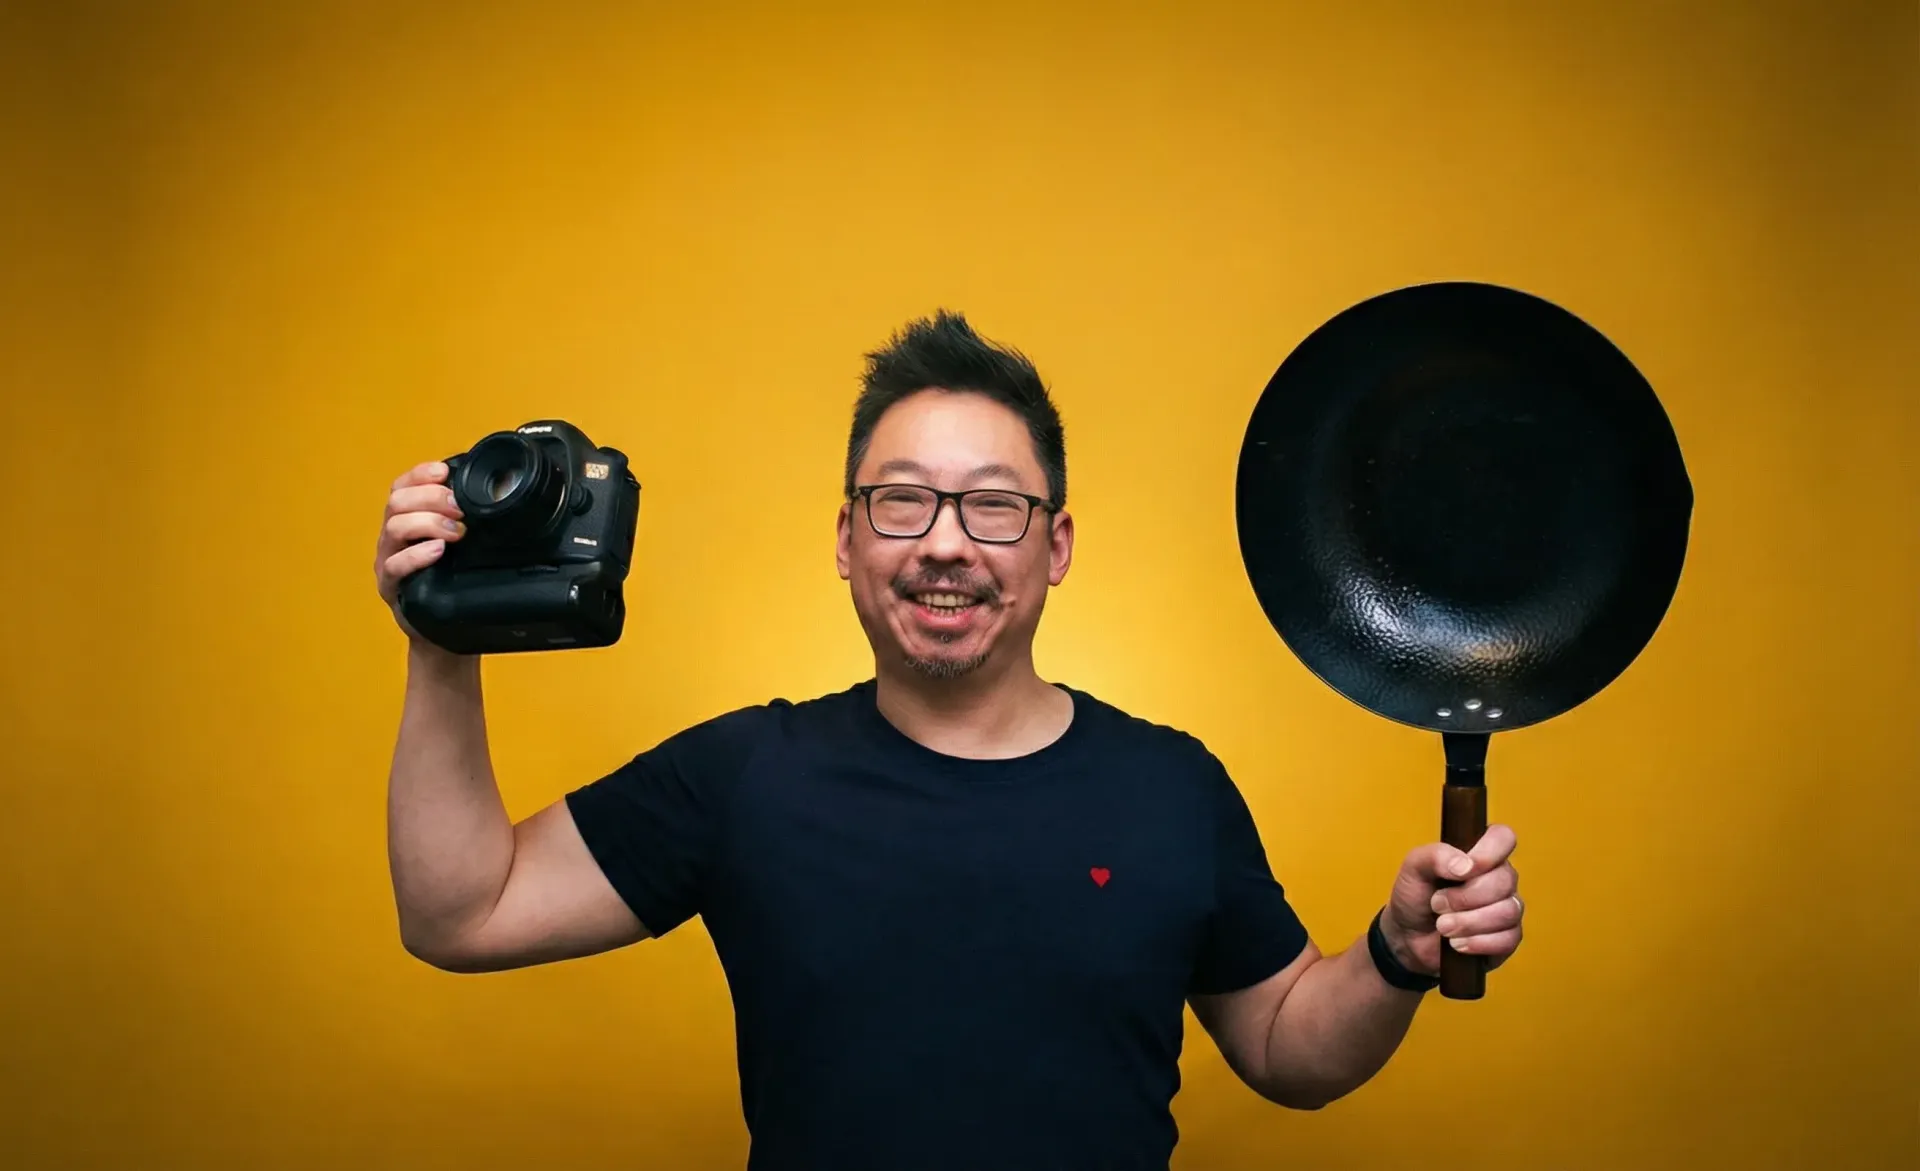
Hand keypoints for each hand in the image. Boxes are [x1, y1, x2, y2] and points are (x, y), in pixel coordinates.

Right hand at [375, 460, 465, 641]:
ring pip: (394, 527)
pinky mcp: (390, 587)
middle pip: (397, 501)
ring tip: (456, 532)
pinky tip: (437, 551)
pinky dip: (417, 555)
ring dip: (428, 522)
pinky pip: (394, 566)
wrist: (442, 632)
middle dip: (431, 497)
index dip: (420, 474)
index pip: (402, 486)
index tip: (444, 472)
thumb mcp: (460, 545)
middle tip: (460, 508)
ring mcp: (388, 560)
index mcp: (406, 519)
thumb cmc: (451, 581)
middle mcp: (392, 536)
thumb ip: (464, 520)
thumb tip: (495, 494)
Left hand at [1378, 824, 1522, 976]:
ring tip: (1443, 927)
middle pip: (1505, 880)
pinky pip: (1508, 940)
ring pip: (1507, 911)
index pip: (1503, 837)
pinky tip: (1457, 944)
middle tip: (1437, 904)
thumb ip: (1435, 855)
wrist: (1407, 938)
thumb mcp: (1413, 868)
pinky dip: (1477, 943)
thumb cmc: (1415, 896)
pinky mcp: (1508, 938)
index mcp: (1481, 853)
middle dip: (1465, 897)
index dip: (1488, 853)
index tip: (1462, 871)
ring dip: (1468, 922)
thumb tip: (1465, 865)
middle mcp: (1500, 878)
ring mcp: (1507, 908)